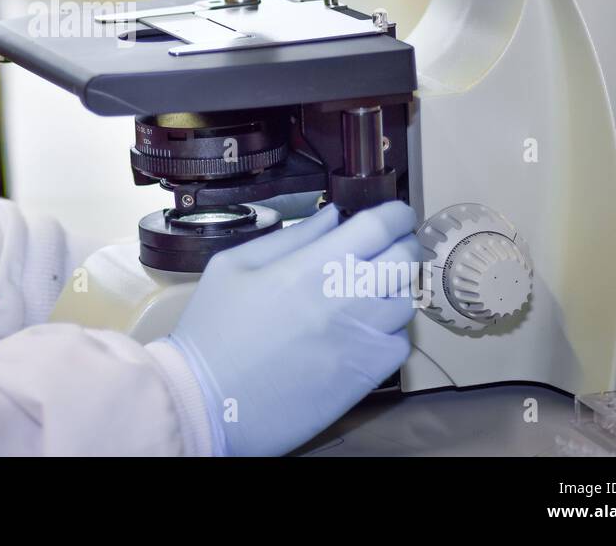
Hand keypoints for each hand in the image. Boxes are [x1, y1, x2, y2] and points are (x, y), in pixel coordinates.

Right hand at [166, 200, 421, 455]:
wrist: (209, 401)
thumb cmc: (213, 329)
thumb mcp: (235, 265)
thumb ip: (290, 237)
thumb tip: (331, 217)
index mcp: (313, 265)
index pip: (380, 226)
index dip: (395, 214)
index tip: (392, 214)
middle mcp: (348, 297)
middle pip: (405, 259)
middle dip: (400, 245)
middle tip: (382, 248)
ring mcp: (362, 338)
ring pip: (407, 300)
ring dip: (394, 288)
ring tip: (368, 290)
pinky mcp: (367, 375)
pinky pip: (400, 342)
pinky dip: (391, 330)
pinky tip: (364, 329)